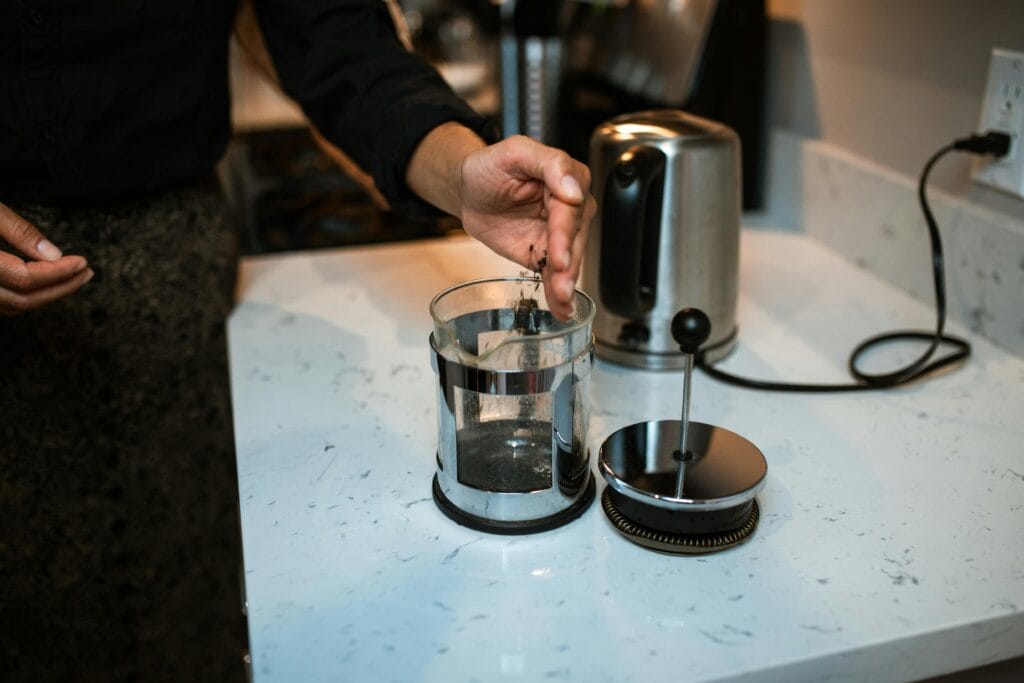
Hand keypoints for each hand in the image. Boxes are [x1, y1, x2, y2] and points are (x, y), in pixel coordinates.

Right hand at [0, 202, 93, 314]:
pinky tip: (48, 283)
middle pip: (21, 300)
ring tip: (74, 279)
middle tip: (87, 274)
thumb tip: (55, 255)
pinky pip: (3, 303)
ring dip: (45, 295)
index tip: (82, 262)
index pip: (24, 278)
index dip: (58, 272)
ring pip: (12, 306)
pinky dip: (26, 295)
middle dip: (59, 289)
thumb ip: (20, 232)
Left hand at [457, 135, 594, 320]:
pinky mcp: (545, 253)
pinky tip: (562, 309)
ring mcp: (559, 233)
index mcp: (567, 179)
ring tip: (562, 300)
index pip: (570, 208)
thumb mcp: (515, 152)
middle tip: (562, 281)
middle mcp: (570, 208)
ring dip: (566, 282)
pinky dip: (558, 294)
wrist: (469, 191)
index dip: (565, 232)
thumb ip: (549, 164)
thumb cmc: (490, 166)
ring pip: (568, 260)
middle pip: (574, 238)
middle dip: (568, 263)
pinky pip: (554, 274)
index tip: (560, 252)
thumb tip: (573, 189)